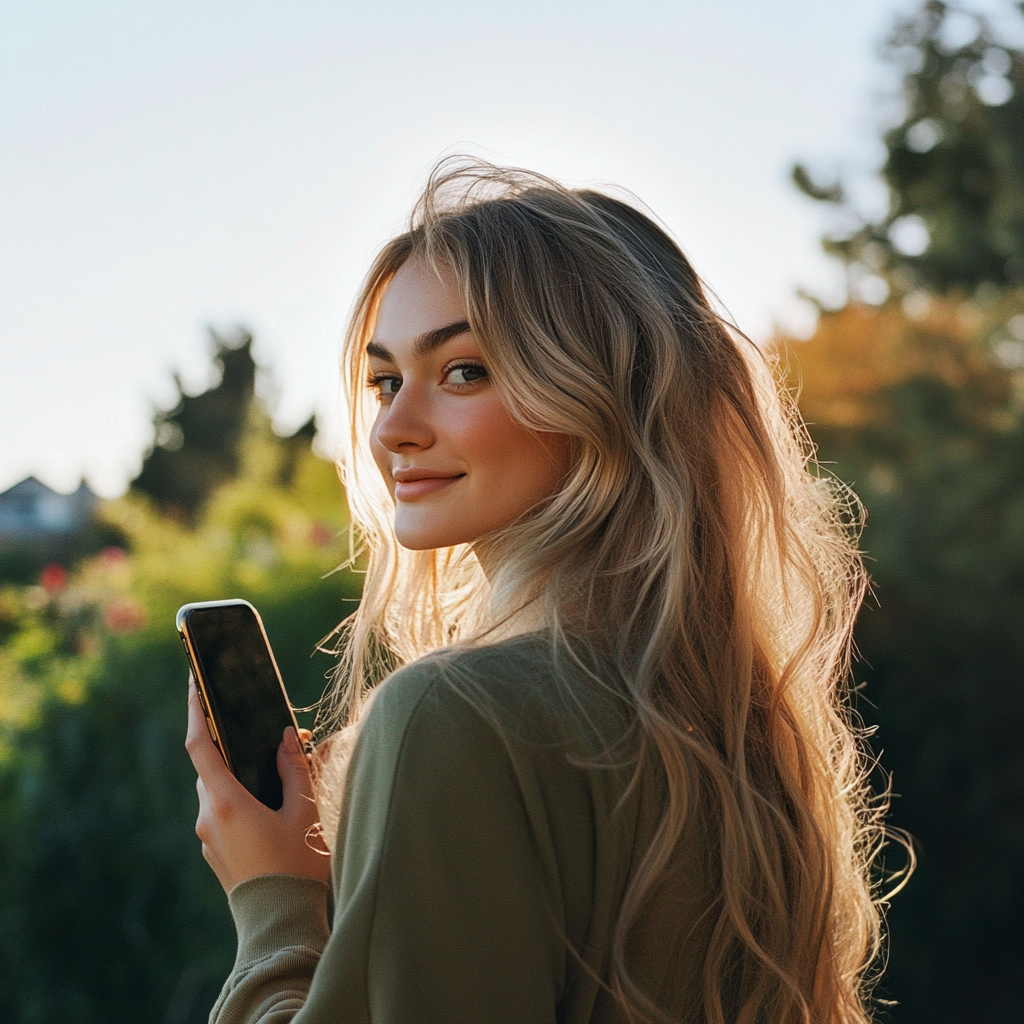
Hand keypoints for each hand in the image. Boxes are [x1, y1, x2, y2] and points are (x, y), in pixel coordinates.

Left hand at [185, 677, 330, 892]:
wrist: (280, 922)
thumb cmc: (296, 864)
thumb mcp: (303, 810)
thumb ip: (294, 769)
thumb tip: (285, 737)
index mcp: (226, 801)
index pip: (199, 744)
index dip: (195, 710)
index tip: (194, 684)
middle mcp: (208, 816)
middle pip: (213, 768)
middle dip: (235, 749)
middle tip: (269, 741)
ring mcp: (208, 837)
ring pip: (218, 791)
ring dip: (240, 778)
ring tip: (277, 779)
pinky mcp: (215, 853)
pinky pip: (222, 813)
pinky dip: (240, 800)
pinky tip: (270, 809)